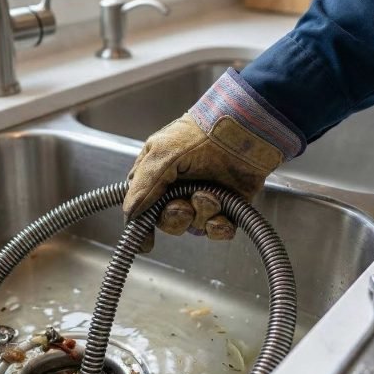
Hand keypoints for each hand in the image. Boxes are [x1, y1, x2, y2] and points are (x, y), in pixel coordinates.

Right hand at [122, 113, 282, 249]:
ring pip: (193, 226)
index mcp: (157, 176)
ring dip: (201, 214)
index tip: (146, 241)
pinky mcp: (227, 207)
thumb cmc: (202, 134)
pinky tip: (222, 217)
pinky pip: (217, 230)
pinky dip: (219, 228)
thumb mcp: (163, 154)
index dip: (142, 225)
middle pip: (167, 222)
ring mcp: (203, 199)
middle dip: (175, 217)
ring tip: (211, 195)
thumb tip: (129, 213)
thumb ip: (143, 186)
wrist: (244, 132)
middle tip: (183, 206)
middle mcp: (178, 190)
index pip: (142, 207)